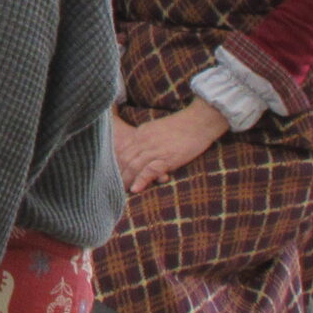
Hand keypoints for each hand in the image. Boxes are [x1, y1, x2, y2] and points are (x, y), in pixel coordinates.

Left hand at [110, 102, 228, 196]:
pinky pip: (150, 170)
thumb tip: (141, 150)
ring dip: (127, 179)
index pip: (123, 149)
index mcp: (141, 133)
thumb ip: (148, 138)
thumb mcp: (158, 128)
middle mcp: (144, 140)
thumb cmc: (183, 126)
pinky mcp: (167, 157)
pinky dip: (141, 180)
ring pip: (134, 165)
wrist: (200, 121)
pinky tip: (135, 189)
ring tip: (121, 191)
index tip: (112, 172)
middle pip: (124, 158)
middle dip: (118, 173)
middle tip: (114, 185)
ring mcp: (155, 149)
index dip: (116, 162)